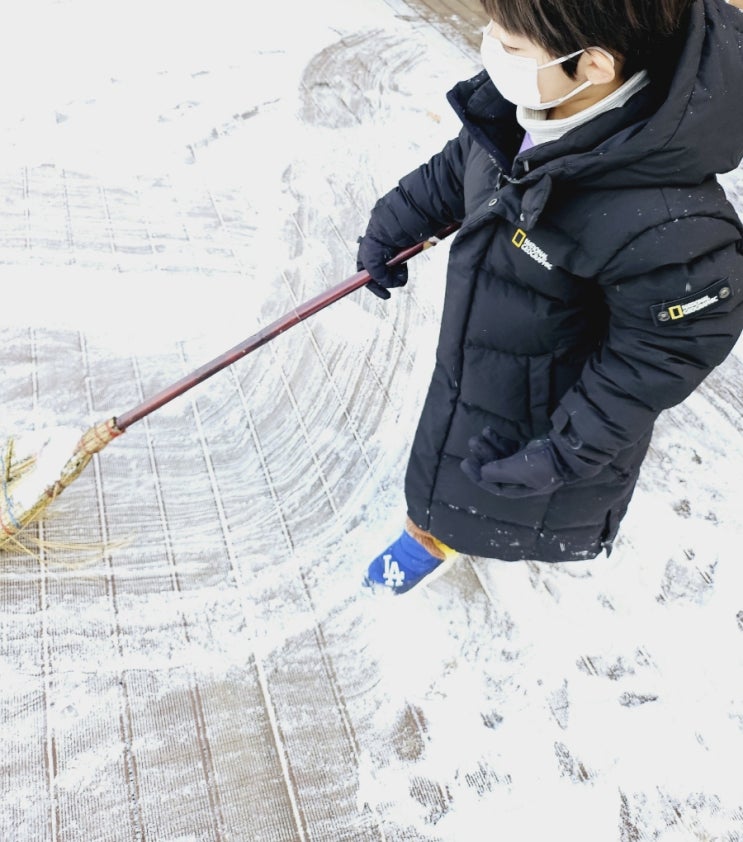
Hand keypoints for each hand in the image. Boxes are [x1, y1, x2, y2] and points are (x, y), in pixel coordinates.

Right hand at [356, 234, 408, 299]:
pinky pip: (401, 267)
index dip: (376, 288)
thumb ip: (379, 279)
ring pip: (393, 274)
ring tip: (401, 268)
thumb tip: (391, 284)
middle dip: (390, 281)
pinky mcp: (398, 253)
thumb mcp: (372, 266)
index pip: (367, 279)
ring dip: (397, 275)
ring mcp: (388, 257)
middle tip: (397, 280)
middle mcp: (375, 259)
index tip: (387, 296)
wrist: (391, 227)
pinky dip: (402, 269)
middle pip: (382, 278)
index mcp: (364, 260)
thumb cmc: (377, 244)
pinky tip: (403, 264)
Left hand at [461, 431, 576, 497]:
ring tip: (478, 436)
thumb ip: (498, 471)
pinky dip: (498, 439)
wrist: (568, 449)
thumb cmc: (543, 463)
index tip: (465, 463)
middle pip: (495, 468)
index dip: (477, 476)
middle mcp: (521, 477)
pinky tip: (488, 431)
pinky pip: (508, 445)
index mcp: (519, 488)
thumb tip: (482, 472)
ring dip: (488, 446)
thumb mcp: (518, 470)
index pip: (493, 485)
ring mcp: (526, 462)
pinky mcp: (529, 448)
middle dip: (482, 456)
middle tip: (472, 443)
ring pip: (500, 455)